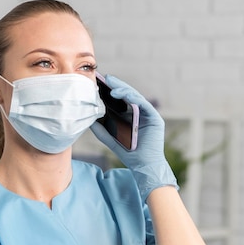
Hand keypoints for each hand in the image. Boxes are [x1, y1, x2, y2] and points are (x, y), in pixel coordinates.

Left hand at [90, 74, 177, 201]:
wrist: (144, 167)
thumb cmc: (129, 154)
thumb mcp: (110, 139)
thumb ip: (101, 129)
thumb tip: (88, 119)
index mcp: (131, 117)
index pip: (121, 101)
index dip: (111, 91)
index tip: (99, 84)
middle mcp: (140, 114)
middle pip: (127, 96)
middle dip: (116, 86)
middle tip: (105, 77)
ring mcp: (148, 115)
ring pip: (135, 97)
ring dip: (123, 89)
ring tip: (110, 84)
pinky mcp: (155, 118)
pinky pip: (143, 104)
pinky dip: (132, 97)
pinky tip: (121, 94)